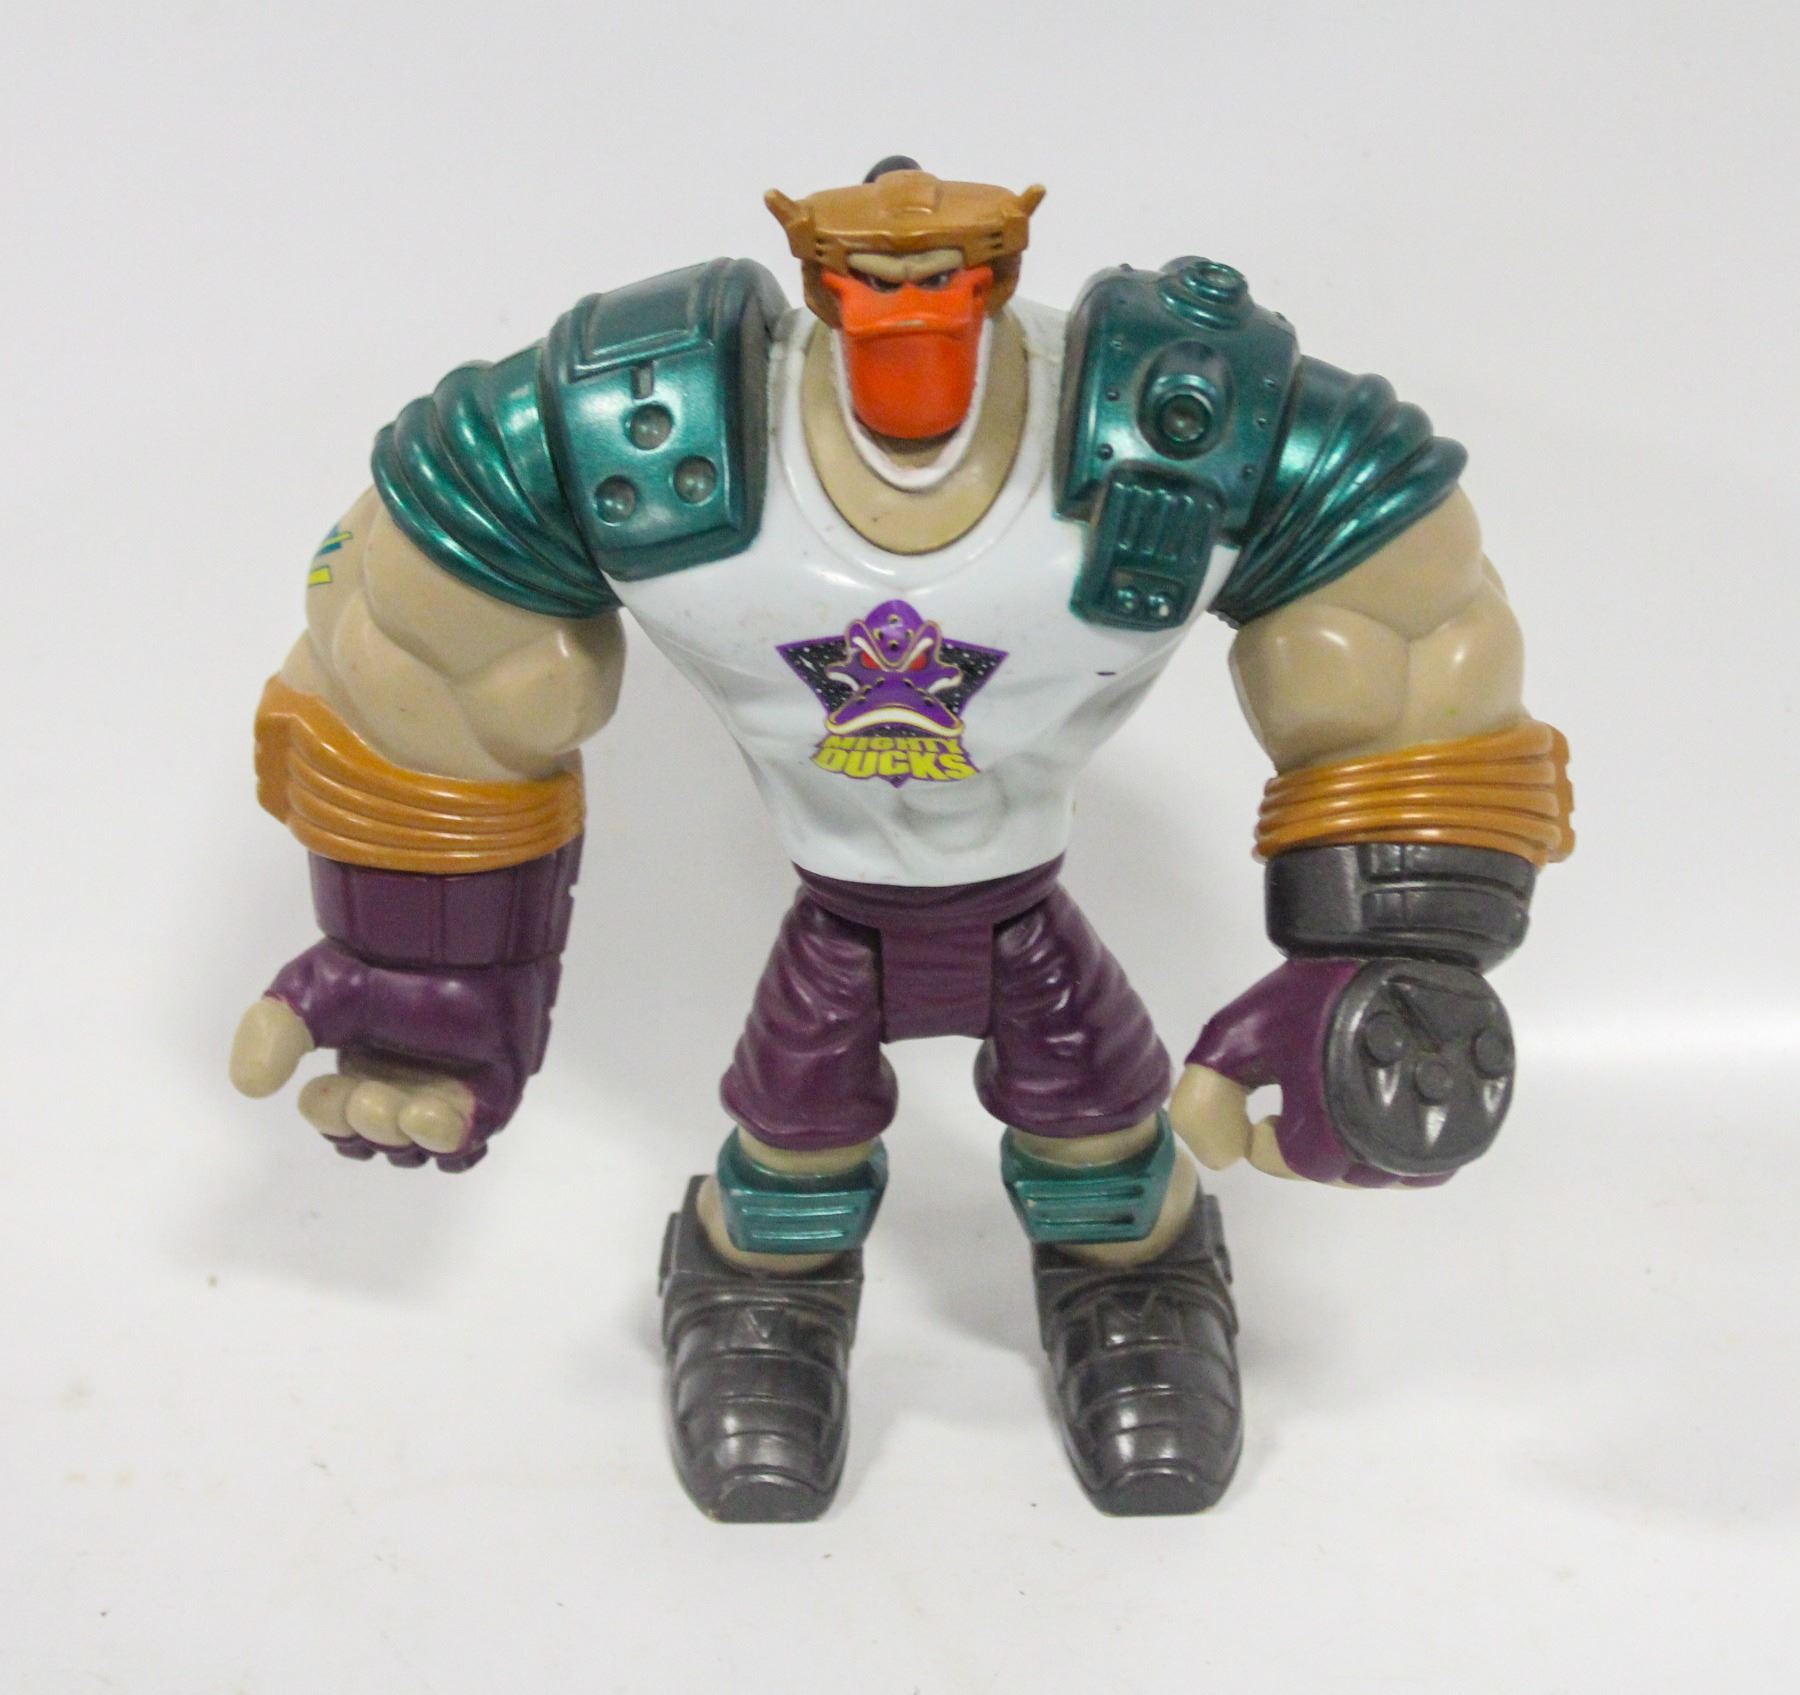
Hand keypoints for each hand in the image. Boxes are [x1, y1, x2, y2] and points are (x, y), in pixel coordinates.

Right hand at [228, 939, 559, 1169]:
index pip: (343, 1125)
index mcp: (366, 1068)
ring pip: (418, 1149)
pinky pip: (466, 1142)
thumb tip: (249, 1085)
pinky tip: (424, 1111)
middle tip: (362, 1095)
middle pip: (379, 1141)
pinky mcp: (492, 1096)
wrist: (454, 936)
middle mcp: (409, 1086)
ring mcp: (451, 1094)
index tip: (318, 1094)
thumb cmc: (384, 958)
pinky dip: (442, 1138)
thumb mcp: (310, 992)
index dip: (330, 1120)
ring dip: (398, 1134)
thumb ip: (272, 1033)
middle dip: (363, 1126)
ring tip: (392, 1103)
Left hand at [1177, 956, 1513, 1187]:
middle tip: (1300, 1105)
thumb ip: (1208, 1101)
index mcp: (1338, 1124)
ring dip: (1354, 1153)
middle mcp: (1395, 1138)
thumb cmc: (1319, 989)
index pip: (1296, 1166)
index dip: (1268, 1144)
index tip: (1267, 1113)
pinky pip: (1432, 1163)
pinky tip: (1379, 1118)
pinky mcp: (1470, 1111)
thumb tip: (1222, 1158)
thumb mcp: (1238, 1033)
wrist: (1402, 942)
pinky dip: (1402, 1153)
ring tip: (1336, 1110)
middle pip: (1343, 1175)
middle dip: (1310, 1148)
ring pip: (1387, 1174)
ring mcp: (1439, 1126)